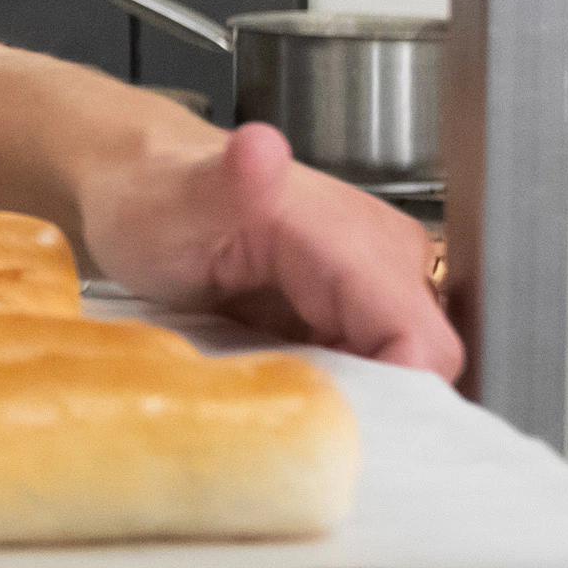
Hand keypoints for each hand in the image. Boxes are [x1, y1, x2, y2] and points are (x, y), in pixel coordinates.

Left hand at [73, 120, 463, 377]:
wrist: (143, 185)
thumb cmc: (155, 200)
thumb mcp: (179, 202)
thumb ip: (229, 183)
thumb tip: (261, 148)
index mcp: (356, 237)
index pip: (424, 345)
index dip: (388, 396)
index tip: (322, 420)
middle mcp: (385, 256)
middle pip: (423, 366)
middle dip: (370, 404)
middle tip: (287, 408)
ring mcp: (377, 281)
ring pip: (404, 371)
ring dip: (352, 396)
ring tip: (278, 391)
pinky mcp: (360, 303)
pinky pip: (377, 365)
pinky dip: (338, 384)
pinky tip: (283, 377)